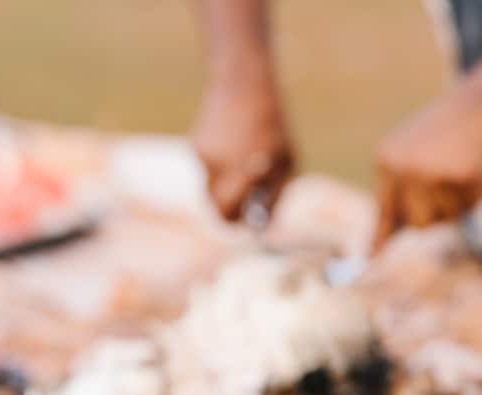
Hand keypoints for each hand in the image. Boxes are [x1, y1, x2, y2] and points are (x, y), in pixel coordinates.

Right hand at [191, 81, 293, 220]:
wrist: (242, 81)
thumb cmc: (272, 124)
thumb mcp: (286, 162)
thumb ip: (275, 196)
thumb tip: (263, 225)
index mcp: (239, 173)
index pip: (227, 214)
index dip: (239, 222)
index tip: (251, 218)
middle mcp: (216, 168)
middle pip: (216, 206)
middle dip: (232, 207)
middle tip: (251, 199)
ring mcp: (202, 157)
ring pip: (213, 187)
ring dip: (230, 183)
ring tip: (250, 158)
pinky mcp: (196, 146)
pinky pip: (210, 168)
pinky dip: (224, 166)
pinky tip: (237, 143)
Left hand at [372, 86, 481, 250]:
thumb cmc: (447, 131)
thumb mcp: (413, 155)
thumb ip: (399, 194)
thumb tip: (380, 244)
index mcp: (386, 161)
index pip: (384, 210)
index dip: (380, 238)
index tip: (369, 261)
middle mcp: (403, 169)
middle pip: (416, 225)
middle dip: (433, 215)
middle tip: (446, 187)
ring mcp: (432, 175)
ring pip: (443, 220)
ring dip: (455, 205)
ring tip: (460, 170)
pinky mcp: (461, 179)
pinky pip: (468, 208)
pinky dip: (476, 194)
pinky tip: (476, 167)